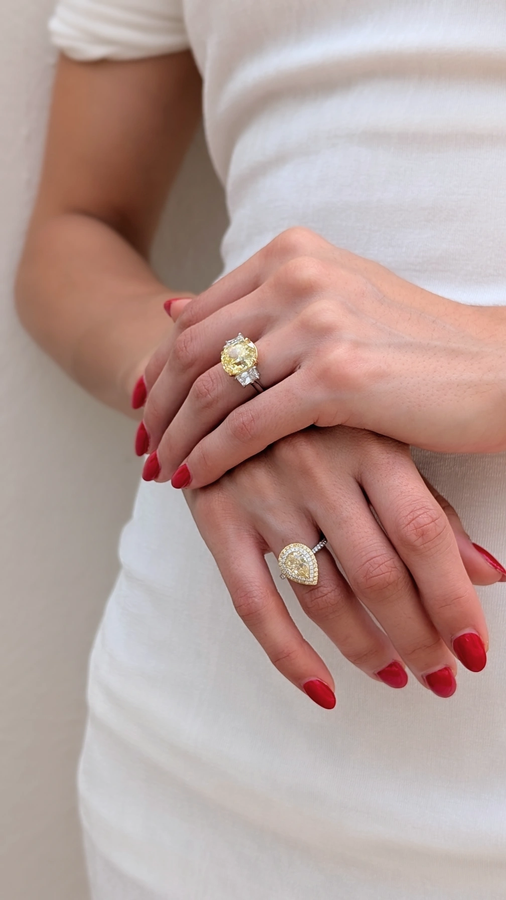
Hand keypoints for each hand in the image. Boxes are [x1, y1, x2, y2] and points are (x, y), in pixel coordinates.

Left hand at [139, 227, 505, 487]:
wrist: (498, 369)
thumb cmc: (417, 346)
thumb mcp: (333, 302)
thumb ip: (257, 303)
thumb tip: (175, 310)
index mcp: (292, 253)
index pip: (196, 316)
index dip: (160, 366)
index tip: (143, 404)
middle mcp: (299, 277)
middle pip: (192, 350)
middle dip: (157, 404)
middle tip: (142, 446)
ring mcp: (318, 322)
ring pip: (212, 389)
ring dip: (177, 435)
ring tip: (161, 469)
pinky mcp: (337, 375)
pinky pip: (248, 424)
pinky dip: (213, 455)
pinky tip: (196, 479)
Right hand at [180, 426, 499, 705]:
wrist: (219, 376)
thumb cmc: (318, 420)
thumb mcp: (381, 444)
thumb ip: (431, 508)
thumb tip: (491, 573)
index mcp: (370, 442)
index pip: (424, 534)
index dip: (454, 600)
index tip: (474, 650)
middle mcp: (319, 465)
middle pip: (378, 573)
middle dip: (417, 638)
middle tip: (440, 678)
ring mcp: (264, 491)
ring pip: (323, 596)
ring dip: (366, 650)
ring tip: (395, 677)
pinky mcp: (218, 514)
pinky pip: (253, 603)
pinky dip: (289, 656)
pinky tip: (323, 687)